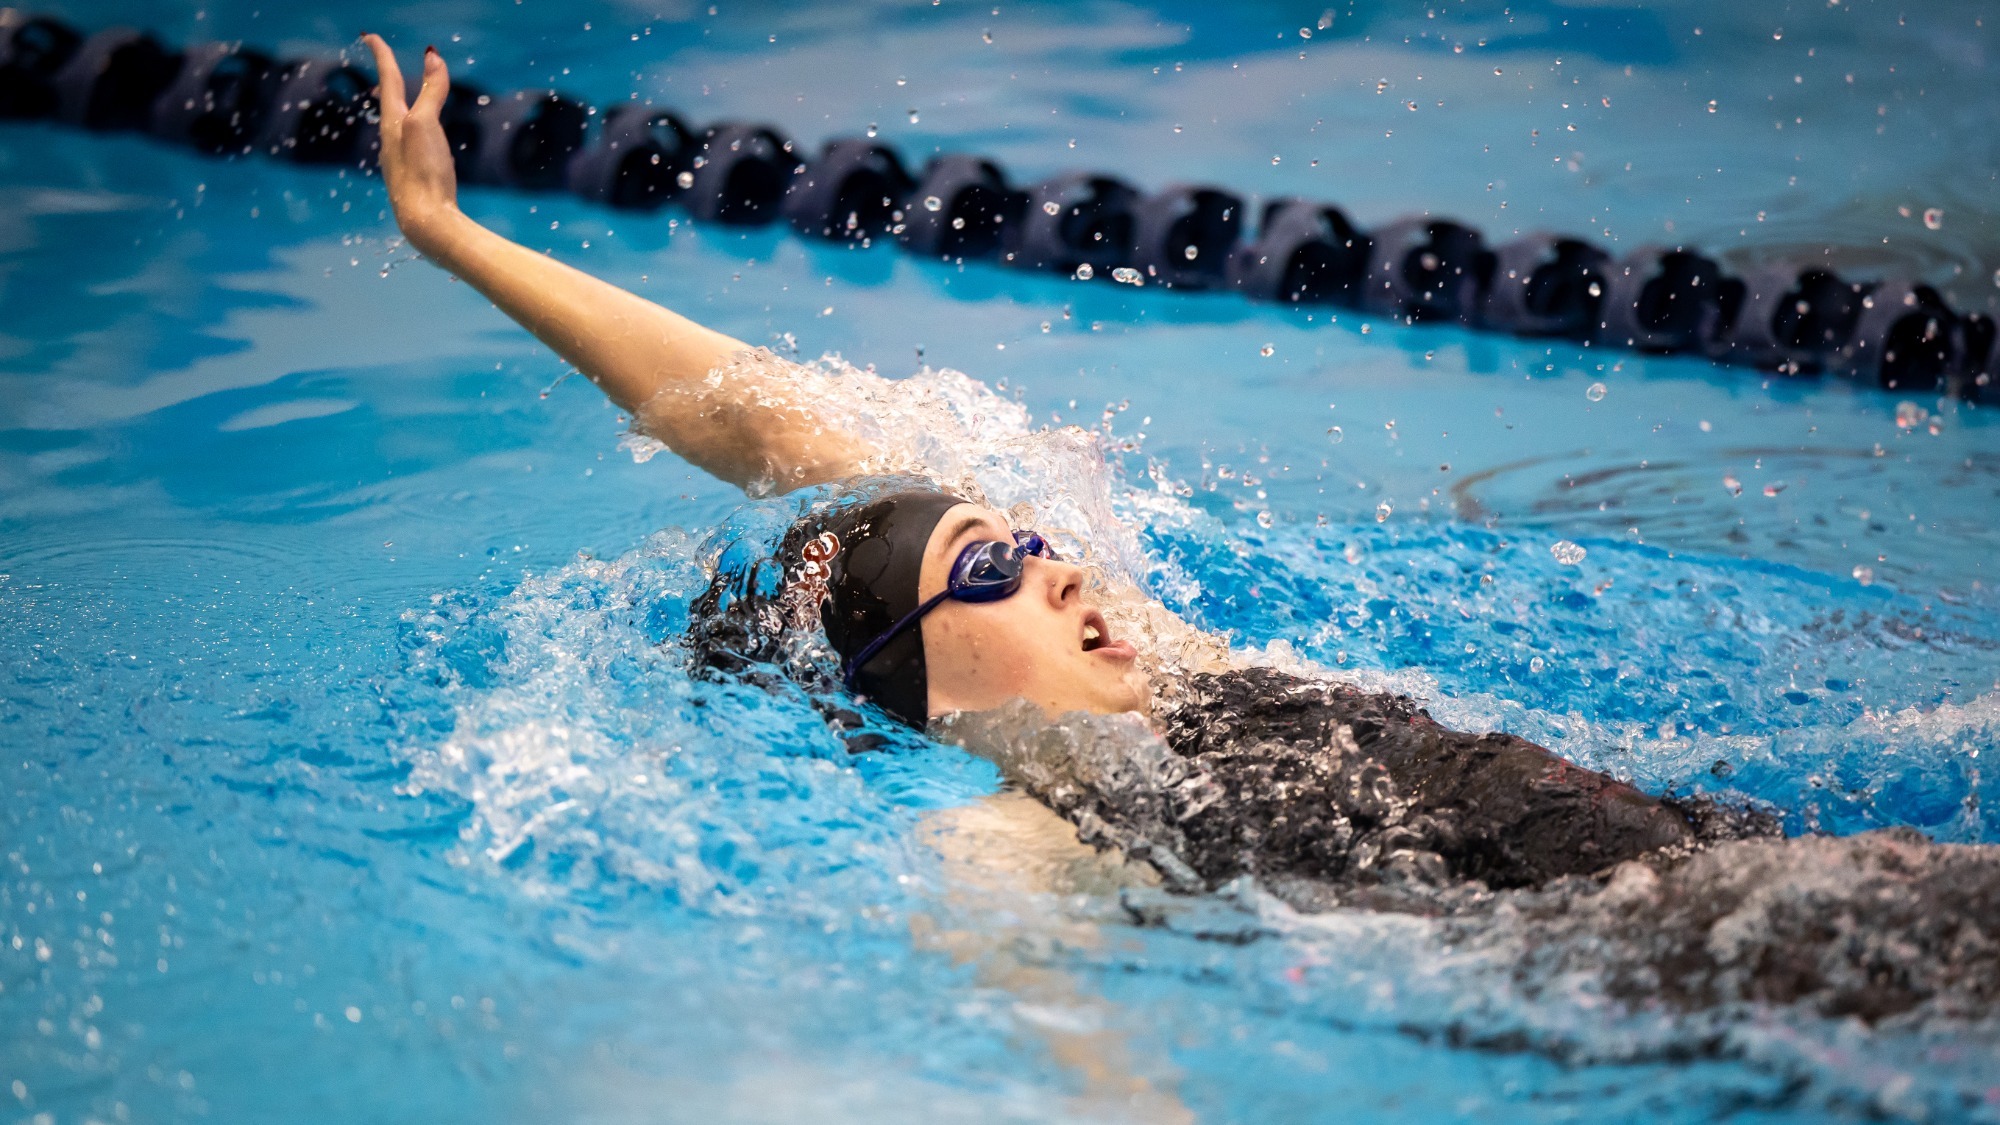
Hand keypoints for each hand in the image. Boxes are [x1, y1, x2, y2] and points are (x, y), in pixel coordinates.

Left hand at [361, 35, 459, 252]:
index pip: (387, 80)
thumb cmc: (424, 174)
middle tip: (384, 63)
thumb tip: (432, 56)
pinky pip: (411, 146)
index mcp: (393, 124)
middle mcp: (391, 141)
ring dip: (402, 107)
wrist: (426, 224)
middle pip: (389, 102)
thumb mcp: (427, 125)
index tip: (369, 35)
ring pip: (399, 125)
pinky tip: (422, 147)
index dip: (380, 55)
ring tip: (405, 100)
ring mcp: (401, 161)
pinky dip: (415, 132)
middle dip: (389, 80)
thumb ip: (430, 91)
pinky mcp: (413, 180)